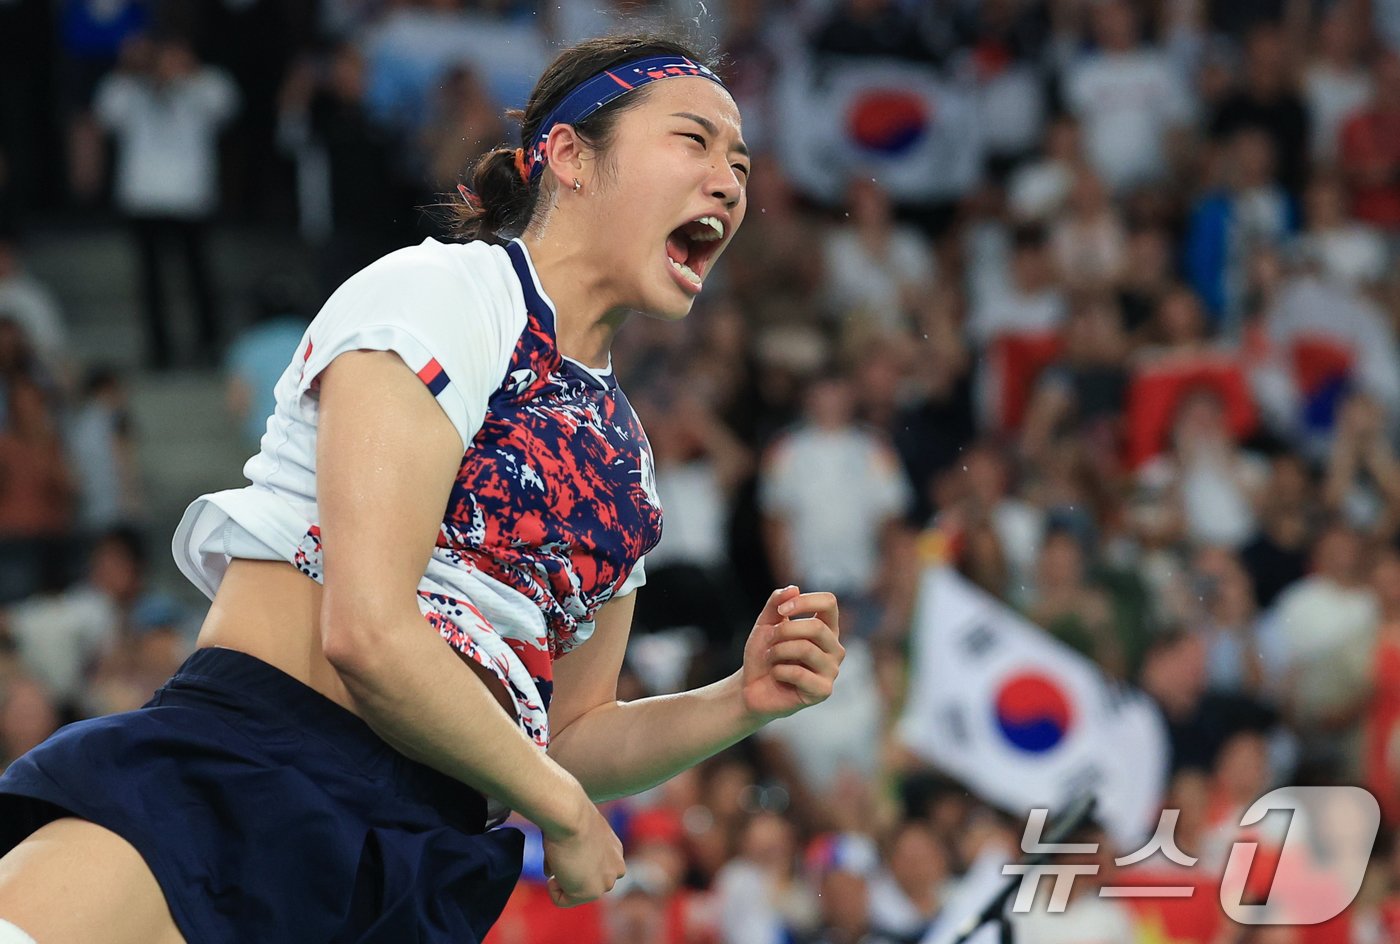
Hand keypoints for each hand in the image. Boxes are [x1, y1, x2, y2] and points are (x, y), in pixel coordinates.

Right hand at [540, 788, 625, 907]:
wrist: (571, 816)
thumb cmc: (569, 816)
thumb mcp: (576, 834)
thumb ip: (573, 855)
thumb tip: (551, 873)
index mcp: (614, 851)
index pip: (595, 868)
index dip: (575, 862)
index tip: (565, 850)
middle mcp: (616, 868)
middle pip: (586, 882)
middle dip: (569, 874)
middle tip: (561, 855)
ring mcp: (605, 882)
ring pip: (575, 892)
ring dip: (561, 880)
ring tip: (559, 858)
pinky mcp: (591, 892)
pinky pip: (562, 900)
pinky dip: (552, 889)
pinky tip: (555, 869)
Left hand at [740, 586, 843, 723]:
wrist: (751, 687)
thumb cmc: (763, 655)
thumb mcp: (766, 623)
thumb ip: (777, 603)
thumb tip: (794, 588)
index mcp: (826, 628)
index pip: (829, 603)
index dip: (804, 602)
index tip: (781, 610)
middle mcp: (834, 648)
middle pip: (816, 627)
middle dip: (784, 631)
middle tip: (769, 640)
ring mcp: (831, 670)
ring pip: (806, 649)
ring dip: (778, 651)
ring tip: (770, 658)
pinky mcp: (823, 691)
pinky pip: (799, 673)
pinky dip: (778, 671)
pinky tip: (776, 675)